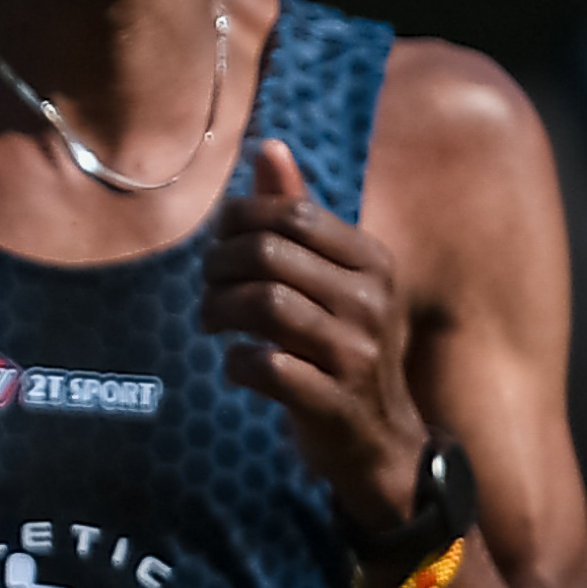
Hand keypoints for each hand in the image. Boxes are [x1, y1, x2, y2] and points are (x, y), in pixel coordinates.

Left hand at [198, 134, 428, 528]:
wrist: (380, 442)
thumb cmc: (342, 349)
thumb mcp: (332, 279)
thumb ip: (298, 215)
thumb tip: (268, 145)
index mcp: (372, 261)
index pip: (294, 215)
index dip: (240, 221)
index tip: (219, 243)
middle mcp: (370, 301)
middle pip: (269, 255)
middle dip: (219, 266)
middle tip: (206, 286)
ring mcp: (354, 352)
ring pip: (264, 305)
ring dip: (218, 309)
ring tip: (211, 321)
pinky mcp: (332, 400)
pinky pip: (264, 366)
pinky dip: (237, 362)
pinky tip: (237, 364)